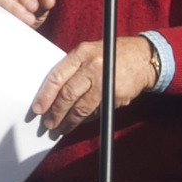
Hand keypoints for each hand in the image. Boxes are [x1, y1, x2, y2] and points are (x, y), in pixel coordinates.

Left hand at [32, 35, 159, 137]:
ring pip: (81, 108)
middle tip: (48, 124)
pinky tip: (78, 122)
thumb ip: (72, 69)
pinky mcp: (116, 95)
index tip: (38, 109)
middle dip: (55, 113)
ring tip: (60, 129)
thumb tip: (51, 94)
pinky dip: (85, 119)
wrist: (144, 58)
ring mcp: (105, 82)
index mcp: (81, 53)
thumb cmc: (110, 55)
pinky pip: (96, 112)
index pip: (57, 77)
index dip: (45, 95)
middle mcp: (93, 66)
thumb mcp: (89, 52)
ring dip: (69, 122)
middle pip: (68, 95)